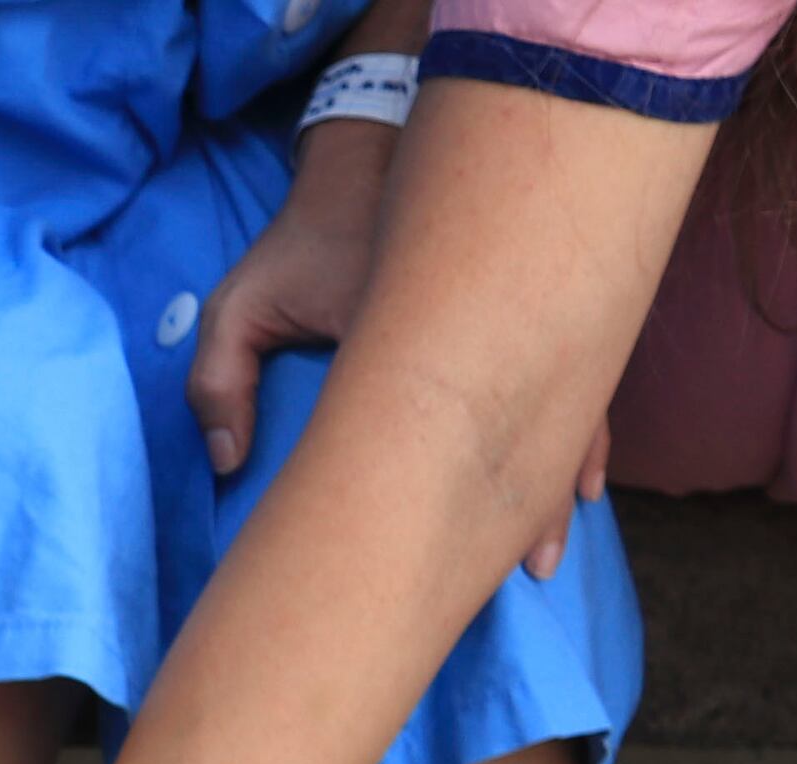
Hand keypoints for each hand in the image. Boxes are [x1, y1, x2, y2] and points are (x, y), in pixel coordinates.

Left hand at [194, 122, 600, 577]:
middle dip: (529, 503)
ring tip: (548, 554)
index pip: (442, 426)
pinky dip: (574, 434)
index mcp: (413, 336)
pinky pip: (567, 385)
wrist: (373, 158)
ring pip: (559, 410)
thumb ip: (216, 379)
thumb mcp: (239, 301)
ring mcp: (514, 321)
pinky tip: (579, 486)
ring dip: (559, 477)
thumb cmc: (301, 240)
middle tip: (533, 571)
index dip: (455, 495)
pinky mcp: (527, 316)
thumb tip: (228, 463)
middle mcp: (481, 329)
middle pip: (524, 427)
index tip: (461, 549)